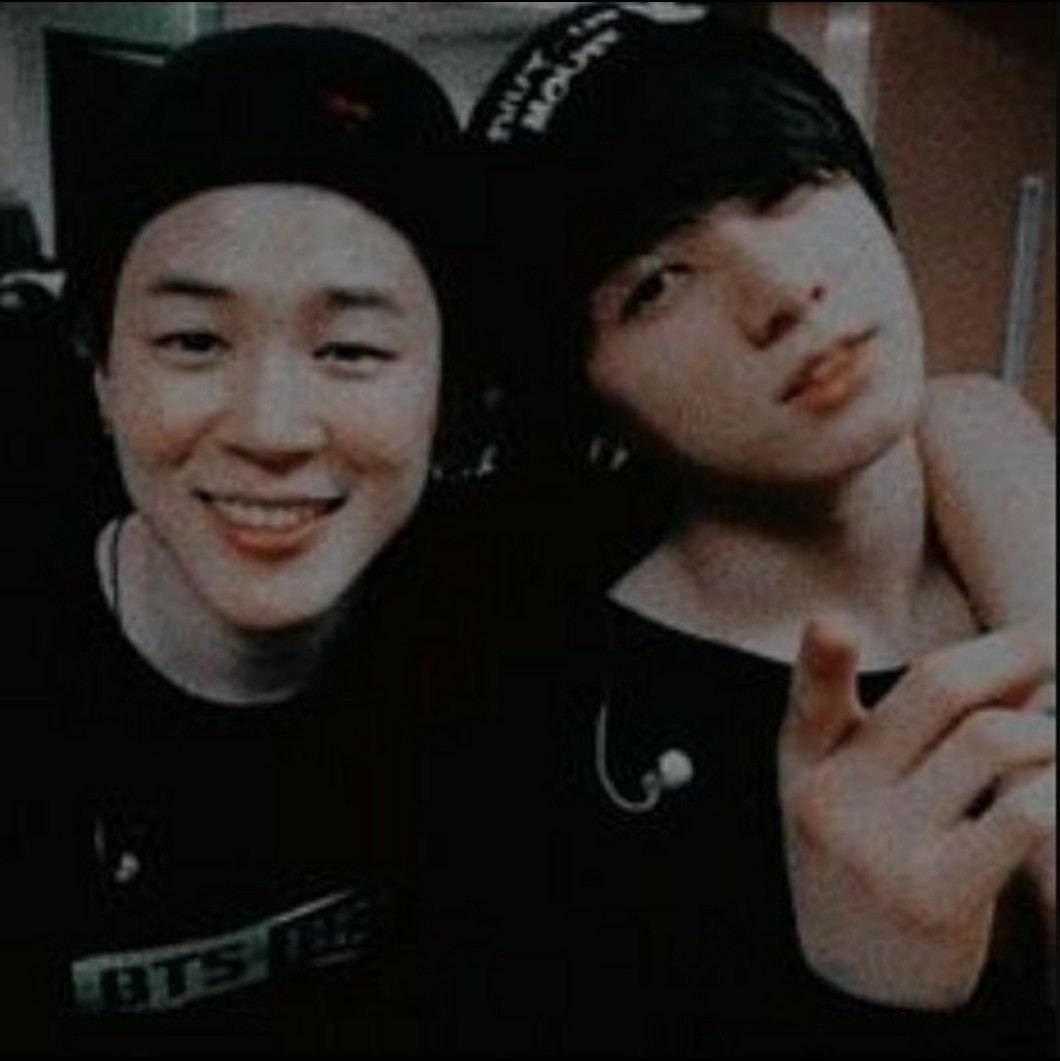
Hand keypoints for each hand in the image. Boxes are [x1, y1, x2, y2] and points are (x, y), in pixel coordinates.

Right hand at [779, 619, 1054, 1008]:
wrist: (860, 984)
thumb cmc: (870, 860)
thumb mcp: (856, 794)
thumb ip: (914, 731)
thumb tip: (1020, 674)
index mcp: (808, 768)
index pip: (809, 701)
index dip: (817, 660)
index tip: (834, 624)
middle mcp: (835, 801)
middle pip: (936, 690)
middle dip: (1012, 653)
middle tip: (1056, 641)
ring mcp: (882, 850)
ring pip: (991, 741)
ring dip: (1049, 728)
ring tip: (1059, 736)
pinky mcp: (937, 897)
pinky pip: (1022, 815)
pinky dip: (1057, 789)